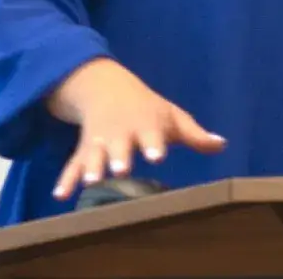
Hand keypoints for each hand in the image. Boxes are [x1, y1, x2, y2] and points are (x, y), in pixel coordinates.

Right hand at [45, 58, 225, 199]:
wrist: (106, 87)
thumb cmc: (147, 108)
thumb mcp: (172, 116)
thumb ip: (195, 134)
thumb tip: (222, 144)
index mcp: (145, 125)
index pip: (151, 135)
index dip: (154, 145)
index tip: (156, 156)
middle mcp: (121, 133)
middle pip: (119, 146)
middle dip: (119, 157)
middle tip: (121, 169)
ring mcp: (100, 141)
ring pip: (93, 154)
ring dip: (92, 167)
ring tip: (91, 182)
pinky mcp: (83, 149)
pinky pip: (72, 164)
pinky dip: (66, 179)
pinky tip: (60, 195)